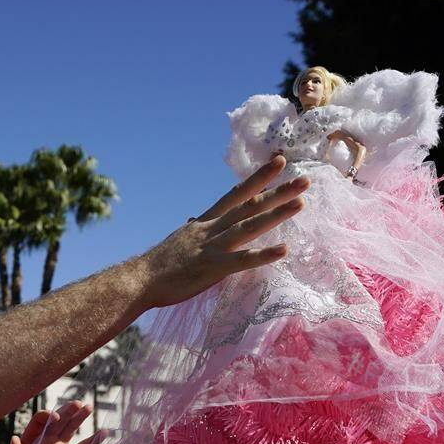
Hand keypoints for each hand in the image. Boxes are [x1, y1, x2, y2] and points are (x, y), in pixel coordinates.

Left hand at [0, 401, 96, 443]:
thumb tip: (14, 439)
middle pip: (58, 420)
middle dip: (67, 411)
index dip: (47, 418)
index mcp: (33, 438)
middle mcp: (47, 439)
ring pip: (71, 429)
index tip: (54, 418)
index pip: (40, 421)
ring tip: (88, 407)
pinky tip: (104, 432)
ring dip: (79, 418)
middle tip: (77, 403)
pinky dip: (93, 441)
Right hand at [135, 156, 307, 309]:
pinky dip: (263, 255)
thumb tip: (194, 220)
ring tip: (301, 203)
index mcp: (205, 222)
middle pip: (249, 206)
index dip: (258, 178)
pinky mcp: (211, 268)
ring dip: (275, 214)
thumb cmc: (158, 266)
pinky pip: (241, 261)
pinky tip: (284, 250)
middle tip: (305, 179)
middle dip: (278, 191)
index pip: (236, 195)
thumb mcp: (178, 241)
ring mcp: (212, 247)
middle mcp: (211, 229)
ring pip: (248, 226)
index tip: (279, 162)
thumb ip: (192, 230)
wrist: (138, 280)